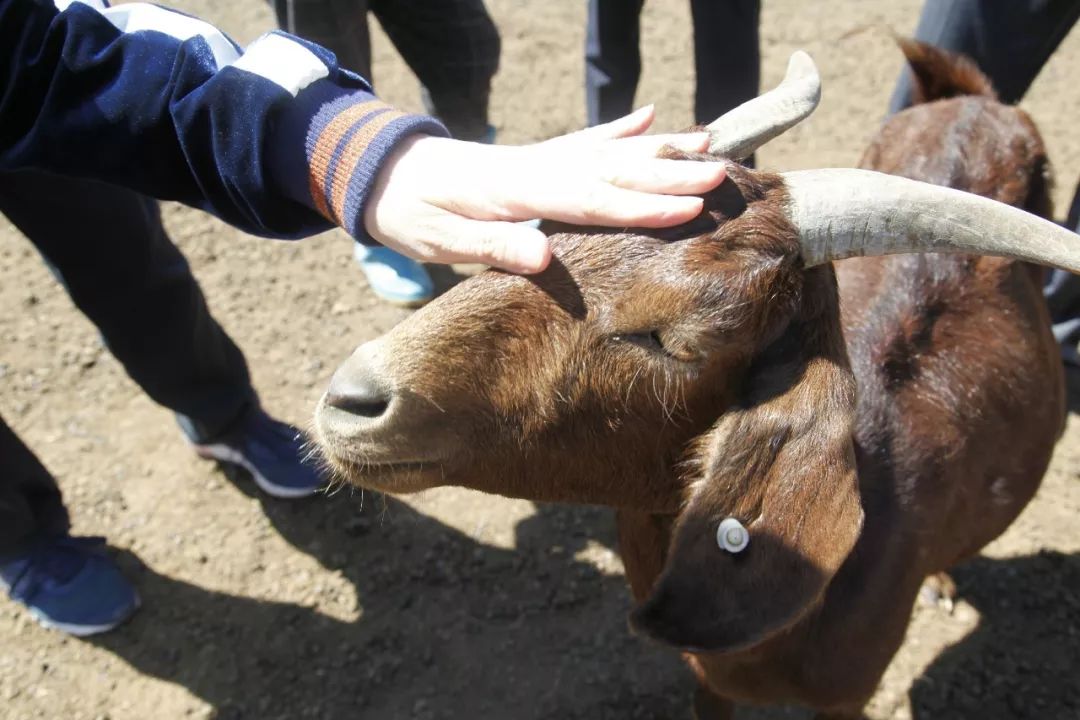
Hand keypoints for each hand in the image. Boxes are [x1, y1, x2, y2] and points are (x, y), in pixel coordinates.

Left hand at [363, 106, 725, 273]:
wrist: (379, 171)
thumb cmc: (408, 211)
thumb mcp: (436, 238)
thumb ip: (490, 246)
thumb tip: (545, 259)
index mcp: (516, 189)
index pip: (591, 199)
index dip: (642, 204)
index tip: (690, 208)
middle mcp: (538, 165)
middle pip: (614, 168)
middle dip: (669, 174)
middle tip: (722, 178)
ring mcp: (541, 156)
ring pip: (612, 148)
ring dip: (661, 148)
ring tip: (711, 145)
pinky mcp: (537, 157)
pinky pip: (589, 138)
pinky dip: (623, 127)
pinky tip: (653, 116)